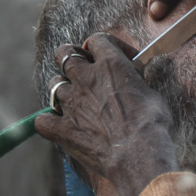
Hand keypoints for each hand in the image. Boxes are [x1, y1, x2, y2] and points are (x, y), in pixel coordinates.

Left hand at [34, 33, 180, 195]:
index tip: (114, 57)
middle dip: (71, 58)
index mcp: (111, 65)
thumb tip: (135, 78)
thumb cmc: (153, 125)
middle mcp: (86, 78)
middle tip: (82, 70)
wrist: (139, 155)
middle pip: (64, 53)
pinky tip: (58, 126)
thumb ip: (136, 82)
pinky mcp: (63, 129)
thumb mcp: (152, 95)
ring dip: (63, 90)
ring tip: (74, 101)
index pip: (98, 40)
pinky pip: (42, 121)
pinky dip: (48, 122)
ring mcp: (71, 103)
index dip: (104, 46)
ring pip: (54, 85)